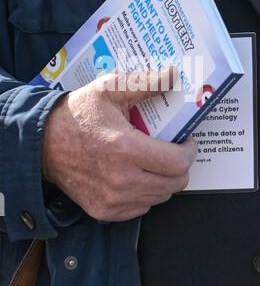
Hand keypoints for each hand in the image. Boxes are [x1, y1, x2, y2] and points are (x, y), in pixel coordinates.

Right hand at [42, 68, 196, 221]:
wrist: (42, 143)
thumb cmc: (77, 114)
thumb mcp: (109, 89)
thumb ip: (145, 83)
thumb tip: (175, 74)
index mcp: (125, 149)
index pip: (178, 163)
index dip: (190, 151)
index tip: (187, 141)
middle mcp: (121, 180)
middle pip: (175, 184)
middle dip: (181, 166)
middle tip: (173, 151)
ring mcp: (112, 200)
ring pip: (160, 197)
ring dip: (164, 180)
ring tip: (154, 161)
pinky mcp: (104, 211)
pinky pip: (141, 208)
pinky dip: (146, 193)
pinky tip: (136, 175)